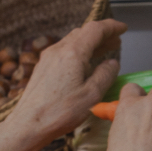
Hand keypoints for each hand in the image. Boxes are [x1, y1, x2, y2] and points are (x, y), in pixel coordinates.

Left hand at [5, 19, 126, 146]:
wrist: (28, 124)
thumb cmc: (59, 112)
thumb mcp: (92, 94)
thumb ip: (105, 75)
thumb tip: (112, 64)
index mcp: (72, 53)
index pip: (95, 29)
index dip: (111, 27)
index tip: (123, 28)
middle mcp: (58, 51)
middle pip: (83, 33)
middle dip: (102, 35)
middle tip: (116, 41)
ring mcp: (48, 58)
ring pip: (73, 41)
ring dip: (90, 43)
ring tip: (104, 51)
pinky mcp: (43, 68)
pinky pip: (64, 51)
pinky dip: (79, 51)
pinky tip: (85, 64)